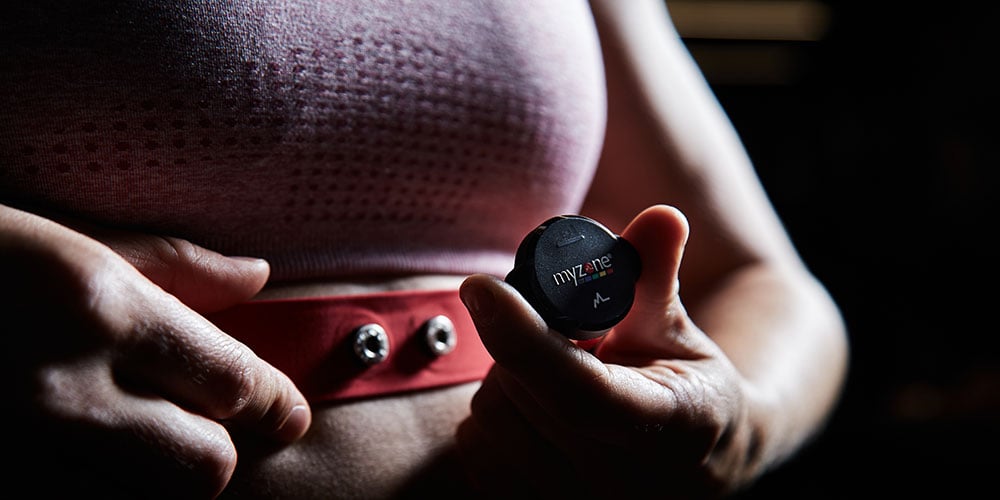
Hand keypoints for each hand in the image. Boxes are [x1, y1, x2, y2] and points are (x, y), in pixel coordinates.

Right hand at [1, 205, 310, 498]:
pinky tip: (80, 460)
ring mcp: (16, 454)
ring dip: (155, 481)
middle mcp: (61, 390)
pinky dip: (98, 495)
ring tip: (132, 444)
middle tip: (199, 427)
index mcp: (98, 307)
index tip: (282, 410)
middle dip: (216, 450)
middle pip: (205, 468)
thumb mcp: (65, 238)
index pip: (235, 383)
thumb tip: (257, 279)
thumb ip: (172, 264)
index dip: (272, 402)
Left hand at [457, 205, 757, 498]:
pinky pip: (475, 451)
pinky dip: (490, 419)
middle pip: (522, 393)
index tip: (481, 286)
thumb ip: (656, 274)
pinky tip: (534, 410)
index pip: (582, 390)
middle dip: (523, 346)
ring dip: (506, 382)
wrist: (699, 461)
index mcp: (675, 427)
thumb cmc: (684, 383)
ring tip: (555, 377)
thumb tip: (662, 217)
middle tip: (563, 337)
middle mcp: (626, 483)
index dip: (524, 338)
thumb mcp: (677, 327)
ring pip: (490, 419)